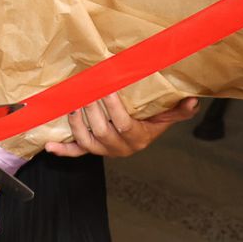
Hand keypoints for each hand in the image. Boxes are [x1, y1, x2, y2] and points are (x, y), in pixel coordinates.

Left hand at [44, 94, 198, 157]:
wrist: (140, 134)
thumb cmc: (152, 120)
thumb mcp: (166, 115)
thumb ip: (178, 110)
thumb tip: (192, 101)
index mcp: (138, 137)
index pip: (123, 124)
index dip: (113, 107)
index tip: (107, 88)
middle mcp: (120, 148)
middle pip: (102, 131)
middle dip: (92, 110)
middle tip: (86, 89)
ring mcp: (104, 150)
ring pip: (87, 141)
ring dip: (77, 124)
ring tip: (74, 104)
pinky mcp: (92, 150)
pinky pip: (76, 153)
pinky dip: (63, 151)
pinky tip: (50, 146)